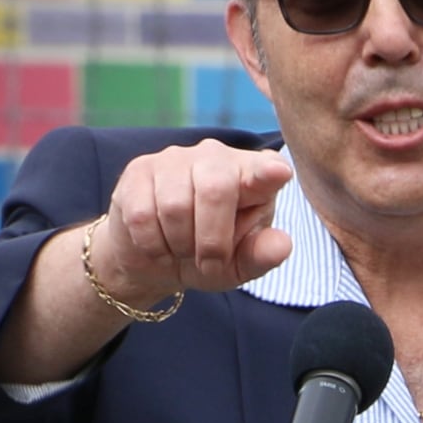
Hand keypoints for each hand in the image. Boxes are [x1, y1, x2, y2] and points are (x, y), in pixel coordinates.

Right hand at [93, 141, 295, 298]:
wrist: (154, 260)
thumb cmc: (207, 257)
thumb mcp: (238, 266)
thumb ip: (261, 256)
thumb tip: (283, 245)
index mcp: (252, 175)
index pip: (266, 168)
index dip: (268, 172)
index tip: (278, 175)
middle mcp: (216, 156)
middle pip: (216, 190)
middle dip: (211, 241)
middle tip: (209, 263)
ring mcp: (175, 158)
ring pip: (175, 205)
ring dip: (179, 245)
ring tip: (182, 250)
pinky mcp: (139, 170)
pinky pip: (142, 214)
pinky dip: (152, 245)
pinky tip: (158, 244)